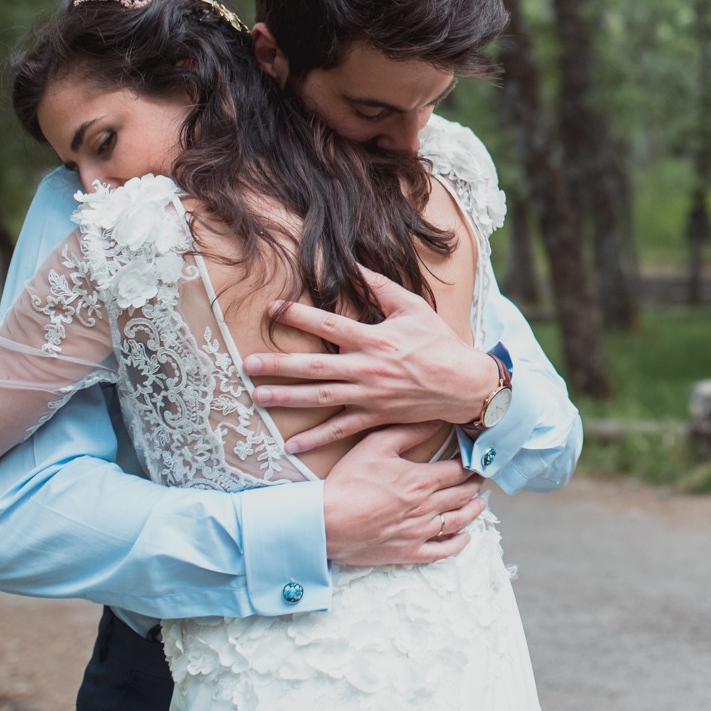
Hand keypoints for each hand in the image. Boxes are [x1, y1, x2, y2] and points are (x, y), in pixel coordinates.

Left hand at [247, 266, 502, 453]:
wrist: (462, 383)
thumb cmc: (438, 341)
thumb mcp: (413, 307)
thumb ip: (381, 287)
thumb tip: (355, 265)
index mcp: (374, 338)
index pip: (328, 325)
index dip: (298, 316)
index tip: (272, 310)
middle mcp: (367, 368)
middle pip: (315, 367)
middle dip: (279, 365)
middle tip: (247, 364)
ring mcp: (369, 395)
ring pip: (321, 397)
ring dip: (287, 398)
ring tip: (258, 396)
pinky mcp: (376, 416)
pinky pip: (341, 429)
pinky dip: (317, 438)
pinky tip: (291, 445)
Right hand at [321, 422, 487, 566]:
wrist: (325, 522)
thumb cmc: (348, 481)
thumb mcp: (376, 445)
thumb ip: (409, 432)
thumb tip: (437, 420)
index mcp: (422, 480)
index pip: (459, 471)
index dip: (471, 465)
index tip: (477, 460)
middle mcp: (427, 507)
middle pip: (463, 495)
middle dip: (475, 485)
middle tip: (480, 479)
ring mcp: (419, 532)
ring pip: (458, 521)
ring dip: (473, 511)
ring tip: (480, 503)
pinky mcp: (408, 552)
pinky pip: (442, 552)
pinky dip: (458, 544)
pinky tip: (465, 537)